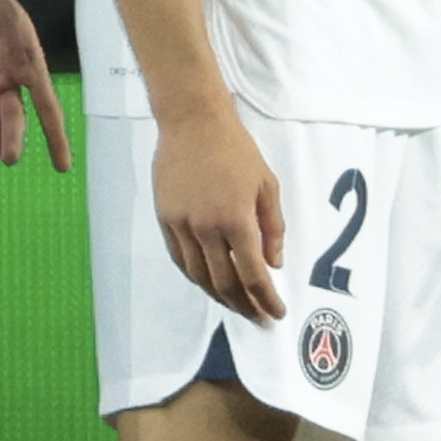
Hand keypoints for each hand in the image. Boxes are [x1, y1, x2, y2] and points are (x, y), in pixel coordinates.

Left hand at [0, 0, 69, 170]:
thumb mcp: (7, 16)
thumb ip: (14, 41)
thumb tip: (26, 71)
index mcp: (28, 66)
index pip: (46, 106)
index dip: (55, 135)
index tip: (63, 164)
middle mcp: (10, 77)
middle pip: (16, 116)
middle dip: (14, 139)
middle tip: (8, 160)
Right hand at [153, 98, 283, 321]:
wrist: (193, 124)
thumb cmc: (234, 150)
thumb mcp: (267, 186)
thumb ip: (273, 227)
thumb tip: (274, 261)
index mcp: (237, 220)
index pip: (254, 274)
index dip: (266, 299)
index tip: (275, 312)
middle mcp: (207, 228)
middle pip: (225, 282)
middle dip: (244, 305)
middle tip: (257, 316)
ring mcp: (182, 224)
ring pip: (199, 275)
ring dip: (218, 296)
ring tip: (234, 304)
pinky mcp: (166, 218)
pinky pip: (180, 258)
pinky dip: (194, 275)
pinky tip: (206, 281)